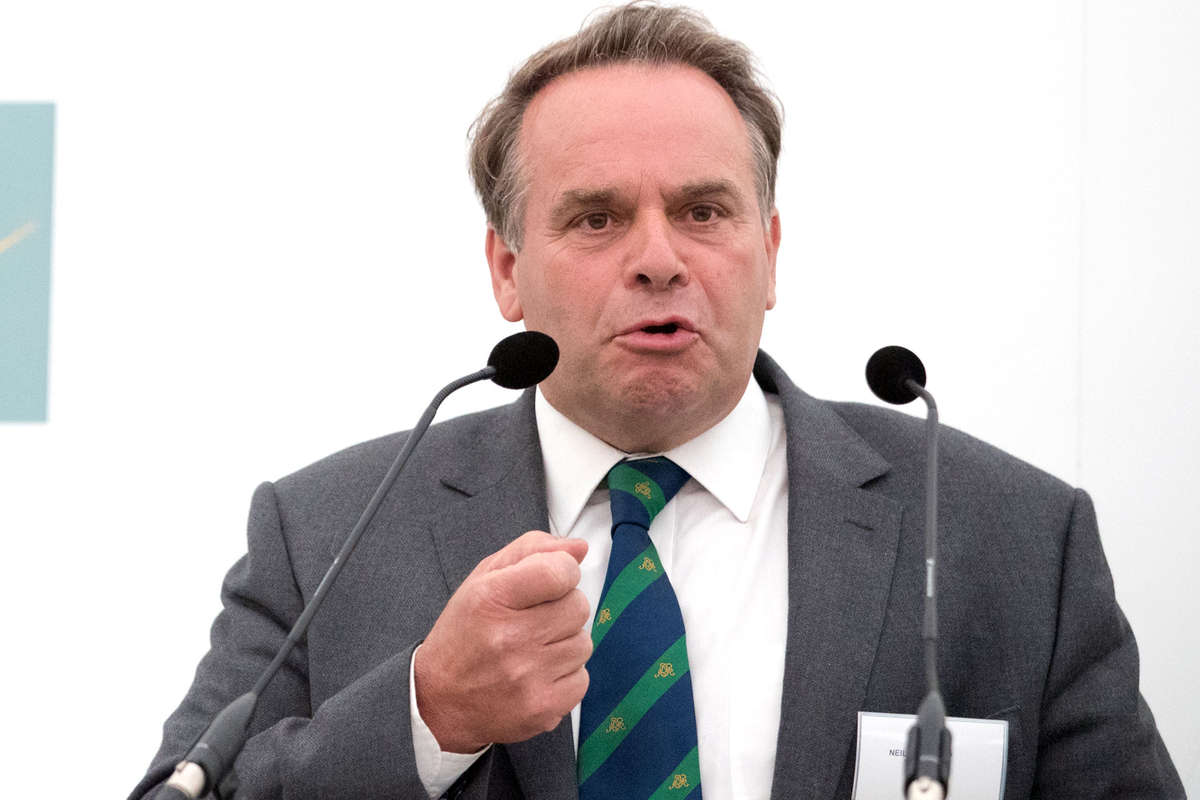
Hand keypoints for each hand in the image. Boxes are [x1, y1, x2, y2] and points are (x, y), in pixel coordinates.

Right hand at [414, 530, 590, 752]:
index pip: (559, 571)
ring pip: (583, 643)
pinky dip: (565, 675)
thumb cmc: (464, 634)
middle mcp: (510, 638)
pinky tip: (537, 673)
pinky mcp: (542, 709)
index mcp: (492, 598)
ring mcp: (527, 677)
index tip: (552, 579)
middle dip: (562, 608)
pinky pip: (582, 679)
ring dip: (564, 643)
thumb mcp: (483, 578)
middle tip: (533, 619)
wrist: (439, 701)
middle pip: (578, 606)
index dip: (563, 571)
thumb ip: (532, 550)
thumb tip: (580, 548)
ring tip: (532, 648)